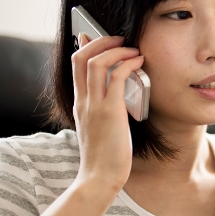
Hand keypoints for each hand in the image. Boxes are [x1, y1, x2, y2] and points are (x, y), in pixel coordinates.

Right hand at [72, 34, 143, 191]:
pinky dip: (128, 63)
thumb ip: (103, 113)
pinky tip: (139, 62)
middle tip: (118, 38)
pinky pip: (116, 76)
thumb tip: (119, 102)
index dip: (85, 47)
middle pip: (82, 57)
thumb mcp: (99, 130)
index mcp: (79, 104)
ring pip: (97, 62)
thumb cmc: (104, 159)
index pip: (76, 66)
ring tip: (132, 48)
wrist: (99, 178)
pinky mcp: (110, 111)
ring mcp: (94, 105)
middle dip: (100, 41)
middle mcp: (83, 101)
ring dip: (116, 48)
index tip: (94, 37)